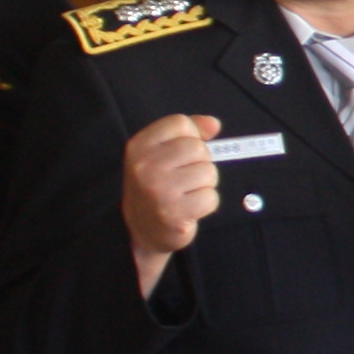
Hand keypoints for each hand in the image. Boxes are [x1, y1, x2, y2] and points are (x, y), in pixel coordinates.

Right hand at [120, 114, 222, 267]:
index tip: (182, 153)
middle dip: (200, 162)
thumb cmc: (157, 185)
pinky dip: (207, 203)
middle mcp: (145, 166)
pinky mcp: (174, 213)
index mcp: (139, 146)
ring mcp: (159, 190)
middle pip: (198, 148)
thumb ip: (188, 132)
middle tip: (184, 178)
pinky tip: (190, 208)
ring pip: (209, 172)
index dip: (191, 136)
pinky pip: (211, 197)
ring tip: (186, 193)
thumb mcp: (161, 152)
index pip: (180, 123)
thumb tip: (213, 124)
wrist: (142, 230)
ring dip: (205, 184)